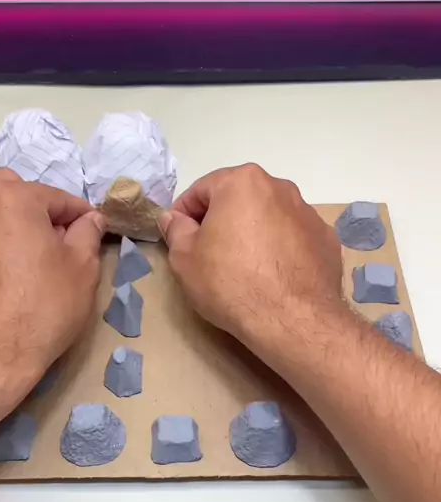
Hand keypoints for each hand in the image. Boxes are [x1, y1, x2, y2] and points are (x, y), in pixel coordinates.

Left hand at [0, 169, 104, 431]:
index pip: (56, 197)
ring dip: (6, 221)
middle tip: (53, 241)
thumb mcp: (82, 269)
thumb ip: (88, 234)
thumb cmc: (42, 308)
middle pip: (10, 190)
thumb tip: (90, 219)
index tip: (92, 230)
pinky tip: (0, 271)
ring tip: (25, 256)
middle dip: (34, 208)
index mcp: (12, 197)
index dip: (79, 215)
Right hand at [159, 164, 343, 372]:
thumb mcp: (185, 259)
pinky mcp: (326, 239)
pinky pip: (292, 238)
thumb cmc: (230, 283)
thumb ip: (176, 231)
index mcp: (242, 182)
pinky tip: (272, 277)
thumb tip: (175, 219)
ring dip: (252, 233)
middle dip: (221, 221)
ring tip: (243, 268)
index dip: (183, 214)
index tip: (177, 237)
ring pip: (268, 217)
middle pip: (238, 199)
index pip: (201, 190)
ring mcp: (307, 213)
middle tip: (208, 253)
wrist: (292, 319)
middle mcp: (280, 188)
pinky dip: (280, 249)